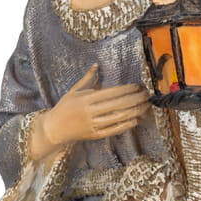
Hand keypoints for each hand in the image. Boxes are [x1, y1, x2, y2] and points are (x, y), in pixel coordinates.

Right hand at [30, 64, 149, 161]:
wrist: (54, 129)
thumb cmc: (64, 108)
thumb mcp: (74, 91)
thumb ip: (88, 78)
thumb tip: (96, 65)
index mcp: (86, 99)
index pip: (111, 93)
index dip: (127, 89)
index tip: (138, 86)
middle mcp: (90, 112)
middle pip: (118, 105)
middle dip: (135, 99)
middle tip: (147, 95)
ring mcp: (93, 125)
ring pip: (118, 118)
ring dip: (135, 111)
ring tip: (146, 106)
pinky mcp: (95, 135)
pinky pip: (114, 130)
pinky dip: (126, 125)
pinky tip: (136, 119)